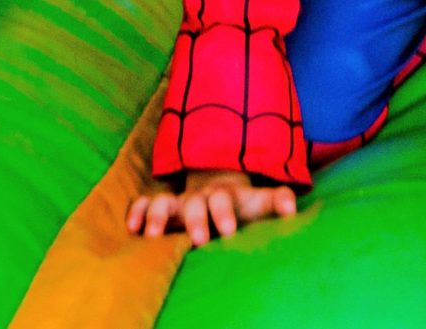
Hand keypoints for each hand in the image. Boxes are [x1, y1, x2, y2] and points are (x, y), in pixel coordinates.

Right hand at [126, 169, 297, 247]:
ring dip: (159, 217)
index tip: (230, 231)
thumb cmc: (239, 203)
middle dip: (196, 220)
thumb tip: (293, 207)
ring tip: (153, 236)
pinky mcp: (159, 207)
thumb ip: (275, 200)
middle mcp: (198, 197)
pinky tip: (132, 229)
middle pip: (195, 204)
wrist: (215, 185)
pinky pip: (143, 204)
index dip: (225, 213)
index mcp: (223, 195)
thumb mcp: (257, 200)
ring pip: (164, 202)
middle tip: (199, 240)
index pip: (224, 199)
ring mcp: (177, 201)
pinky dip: (137, 212)